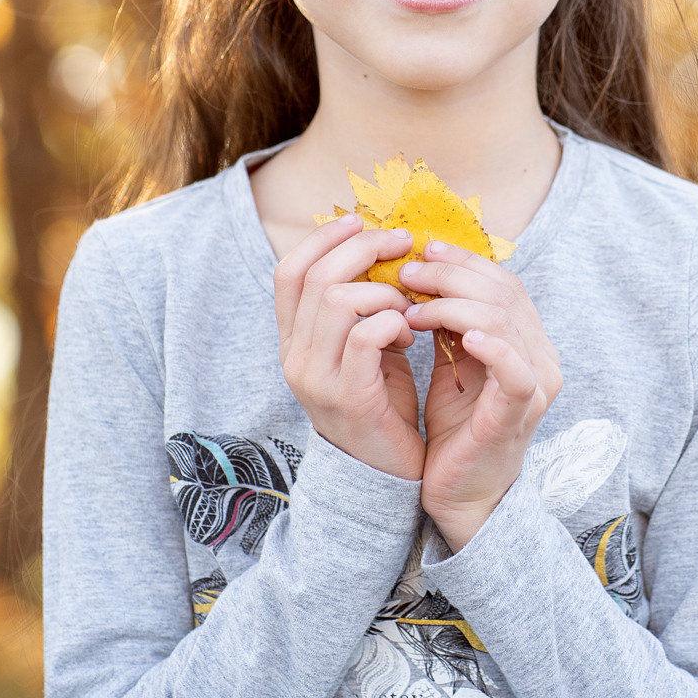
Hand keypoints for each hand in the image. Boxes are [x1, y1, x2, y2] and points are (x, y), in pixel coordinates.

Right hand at [274, 216, 423, 479]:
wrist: (384, 473)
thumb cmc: (382, 402)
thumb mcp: (365, 347)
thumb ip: (362, 306)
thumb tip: (382, 247)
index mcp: (294, 340)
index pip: (288, 271)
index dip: (323, 238)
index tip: (362, 223)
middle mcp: (295, 357)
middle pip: (316, 276)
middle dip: (364, 248)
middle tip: (403, 244)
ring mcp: (317, 378)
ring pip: (338, 300)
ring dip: (383, 291)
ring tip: (406, 307)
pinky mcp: (349, 396)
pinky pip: (365, 336)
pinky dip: (393, 322)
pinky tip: (409, 334)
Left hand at [400, 240, 562, 549]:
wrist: (461, 493)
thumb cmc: (456, 430)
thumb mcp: (451, 365)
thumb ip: (449, 325)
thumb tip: (424, 276)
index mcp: (528, 341)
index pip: (504, 283)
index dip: (464, 261)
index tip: (422, 250)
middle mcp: (542, 357)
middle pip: (505, 293)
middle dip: (452, 277)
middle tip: (407, 274)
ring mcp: (536, 385)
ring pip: (506, 322)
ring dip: (454, 306)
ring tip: (414, 307)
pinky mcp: (520, 413)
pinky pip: (515, 371)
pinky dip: (492, 346)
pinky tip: (462, 336)